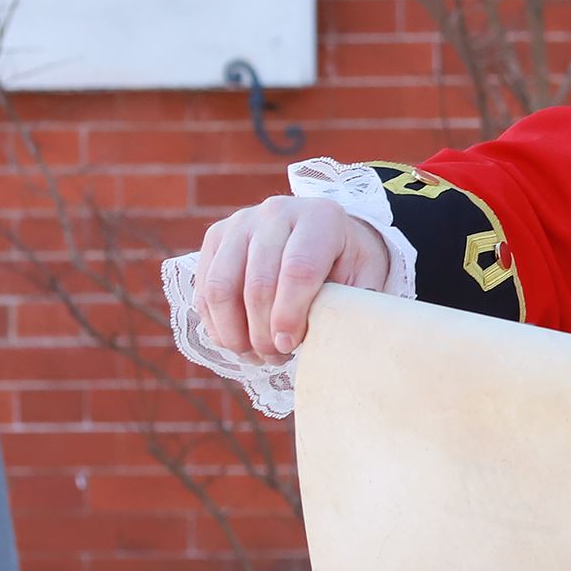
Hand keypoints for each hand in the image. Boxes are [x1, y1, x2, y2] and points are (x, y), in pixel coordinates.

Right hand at [194, 196, 392, 360]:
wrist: (322, 230)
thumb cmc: (347, 259)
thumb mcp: (365, 274)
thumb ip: (352, 301)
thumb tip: (334, 337)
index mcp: (320, 217)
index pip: (298, 269)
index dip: (290, 314)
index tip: (290, 345)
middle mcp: (276, 212)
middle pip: (257, 282)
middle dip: (262, 330)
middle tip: (276, 357)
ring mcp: (240, 223)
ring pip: (221, 287)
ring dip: (234, 332)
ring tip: (256, 355)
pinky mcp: (216, 237)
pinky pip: (205, 289)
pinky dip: (216, 324)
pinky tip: (237, 342)